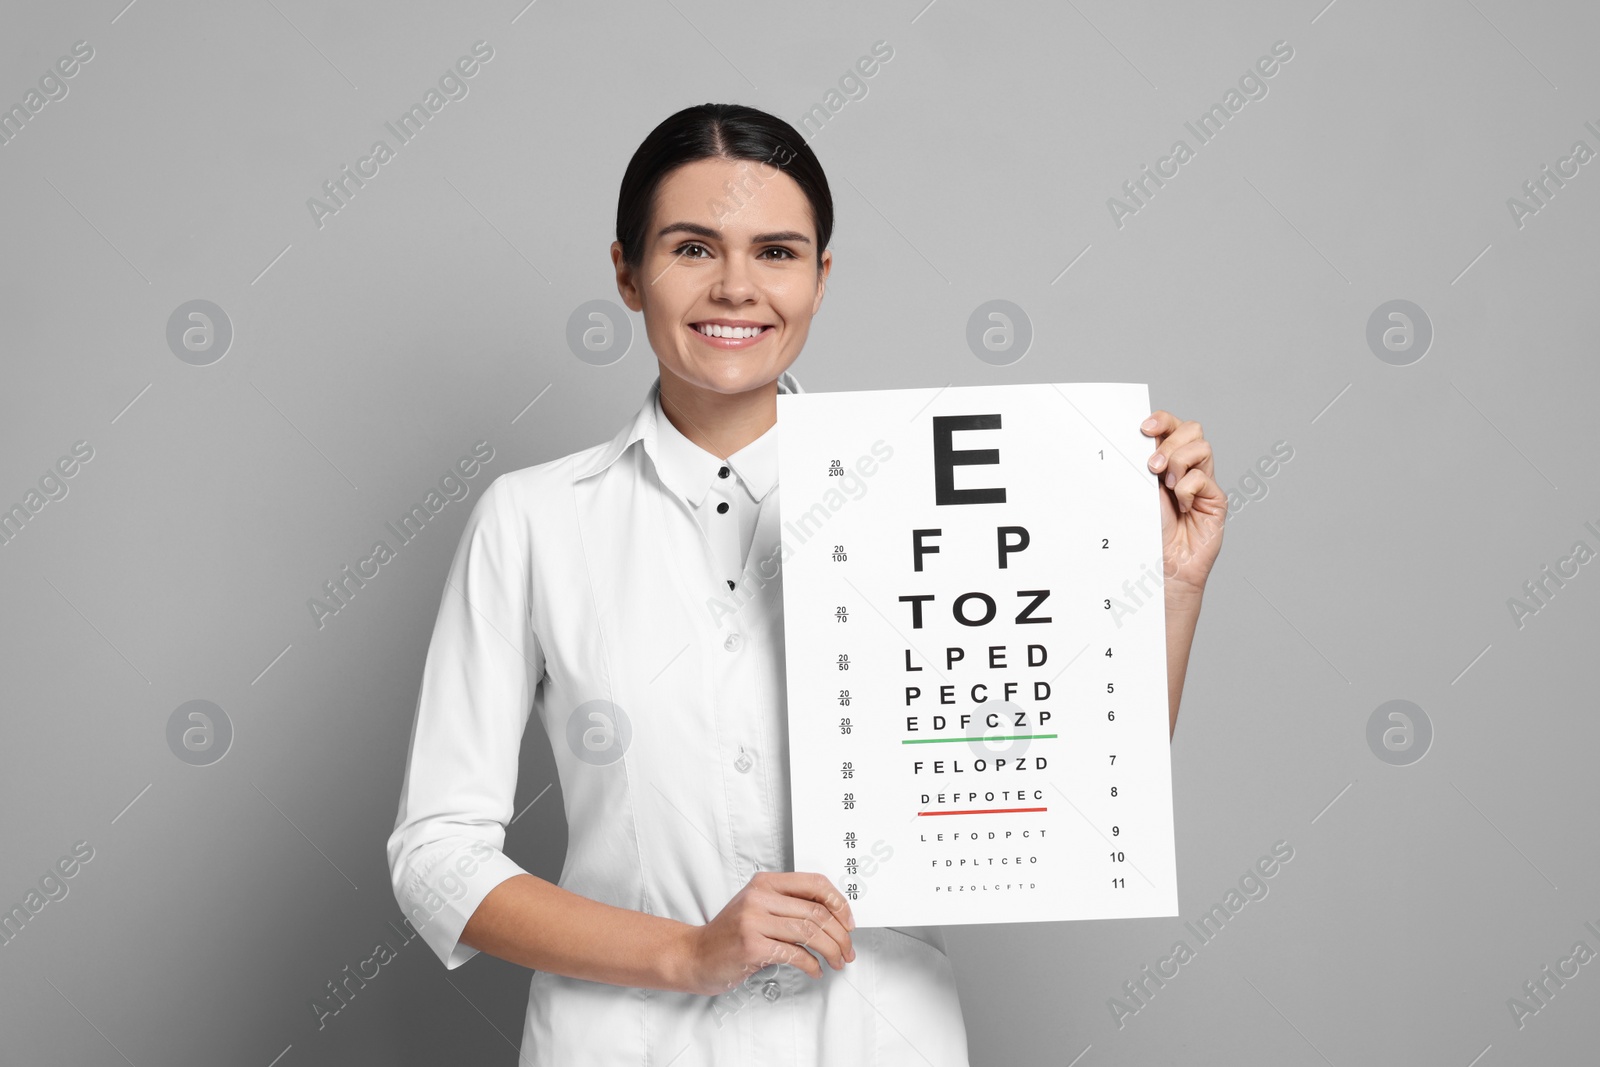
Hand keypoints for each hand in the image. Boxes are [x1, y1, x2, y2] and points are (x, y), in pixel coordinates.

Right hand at [682, 871, 855, 995]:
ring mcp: (753, 920)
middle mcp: (759, 897)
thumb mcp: (757, 908)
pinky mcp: (751, 945)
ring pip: (809, 932)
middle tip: (847, 950)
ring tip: (837, 962)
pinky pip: (794, 954)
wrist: (694, 955)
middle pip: (816, 911)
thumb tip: (833, 917)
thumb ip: (788, 906)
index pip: (814, 883)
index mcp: (765, 882)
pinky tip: (815, 970)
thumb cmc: (729, 935)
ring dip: (831, 951)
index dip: (839, 902)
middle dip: (840, 934)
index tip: (849, 922)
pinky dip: (812, 965)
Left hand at [1141, 411, 1225, 599]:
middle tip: (1152, 468)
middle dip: (1170, 442)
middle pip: (1192, 429)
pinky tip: (1182, 508)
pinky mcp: (1216, 500)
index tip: (1144, 428)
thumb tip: (1140, 436)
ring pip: (1202, 447)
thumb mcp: (1139, 489)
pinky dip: (1187, 490)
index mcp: (1167, 462)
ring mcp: (1204, 483)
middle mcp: (1188, 469)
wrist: (1162, 565)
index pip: (1172, 426)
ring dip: (1179, 463)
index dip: (1162, 420)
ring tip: (1167, 487)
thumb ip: (1144, 463)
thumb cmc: (1147, 531)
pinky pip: (1203, 478)